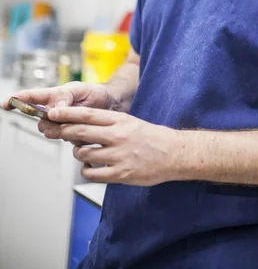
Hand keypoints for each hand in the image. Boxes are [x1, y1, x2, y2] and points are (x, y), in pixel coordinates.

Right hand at [3, 82, 120, 146]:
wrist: (112, 104)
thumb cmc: (95, 92)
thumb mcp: (81, 88)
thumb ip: (66, 97)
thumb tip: (54, 110)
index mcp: (54, 97)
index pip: (31, 98)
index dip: (17, 100)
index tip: (6, 103)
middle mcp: (55, 112)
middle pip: (41, 123)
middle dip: (49, 122)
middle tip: (60, 117)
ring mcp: (63, 124)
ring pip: (54, 133)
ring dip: (65, 128)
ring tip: (79, 119)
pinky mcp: (72, 134)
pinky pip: (69, 139)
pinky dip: (77, 134)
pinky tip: (86, 127)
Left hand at [41, 106, 180, 185]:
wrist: (173, 153)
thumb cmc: (151, 137)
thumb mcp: (130, 122)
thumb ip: (109, 123)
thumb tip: (84, 124)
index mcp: (120, 120)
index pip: (88, 115)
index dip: (68, 114)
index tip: (53, 113)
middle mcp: (117, 136)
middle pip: (81, 132)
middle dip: (64, 131)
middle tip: (56, 131)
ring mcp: (118, 155)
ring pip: (83, 153)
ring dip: (78, 153)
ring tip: (82, 152)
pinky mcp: (120, 173)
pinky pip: (92, 173)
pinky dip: (86, 170)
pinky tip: (90, 167)